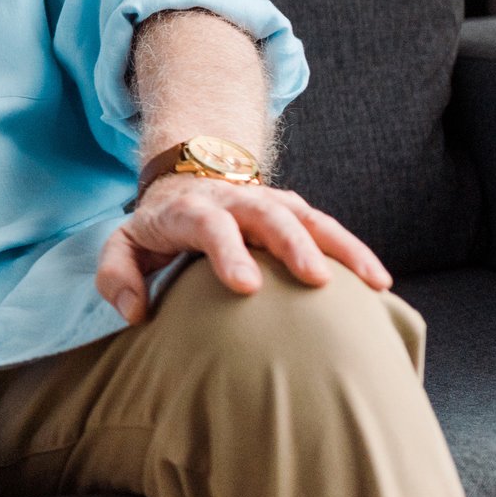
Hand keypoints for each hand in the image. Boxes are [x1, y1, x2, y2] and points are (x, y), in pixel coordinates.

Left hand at [96, 177, 392, 323]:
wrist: (187, 182)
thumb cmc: (157, 227)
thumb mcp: (124, 246)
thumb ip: (117, 276)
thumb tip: (135, 314)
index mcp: (190, 210)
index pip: (209, 224)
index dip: (227, 251)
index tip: (246, 285)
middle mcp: (235, 200)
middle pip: (267, 214)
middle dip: (293, 244)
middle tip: (315, 280)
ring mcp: (269, 202)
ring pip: (308, 217)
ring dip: (339, 246)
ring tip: (371, 280)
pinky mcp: (294, 212)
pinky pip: (328, 229)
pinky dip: (354, 250)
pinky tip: (378, 282)